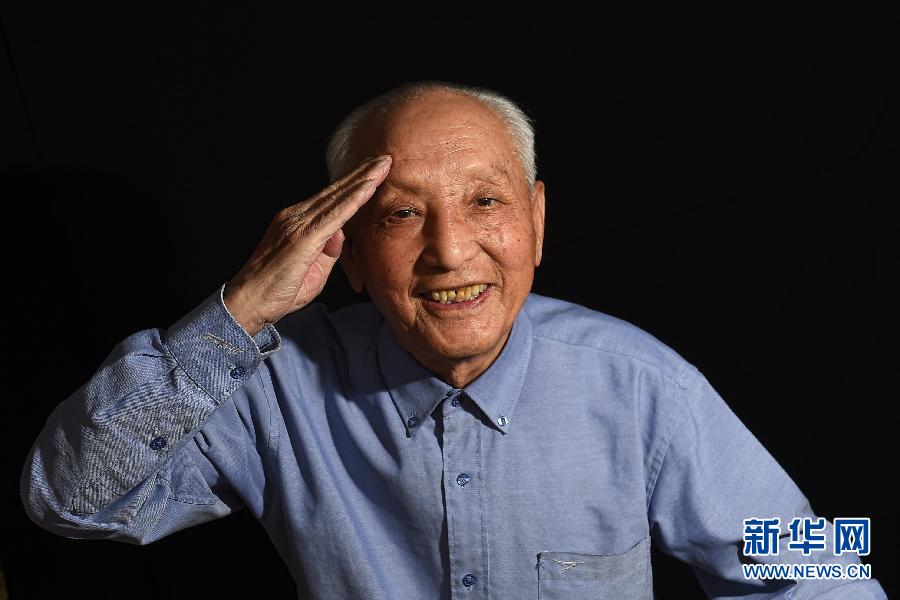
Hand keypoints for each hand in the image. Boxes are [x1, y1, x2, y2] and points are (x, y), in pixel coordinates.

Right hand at [223, 155, 391, 335]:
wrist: (247, 301)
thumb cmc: (277, 290)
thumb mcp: (313, 270)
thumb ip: (328, 251)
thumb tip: (341, 235)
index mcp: (297, 222)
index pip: (331, 199)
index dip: (353, 184)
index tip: (372, 171)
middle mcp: (296, 216)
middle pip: (335, 192)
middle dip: (361, 173)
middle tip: (384, 158)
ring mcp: (298, 224)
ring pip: (337, 198)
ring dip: (362, 180)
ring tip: (383, 165)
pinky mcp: (303, 237)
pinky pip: (334, 216)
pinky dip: (354, 200)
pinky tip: (369, 188)